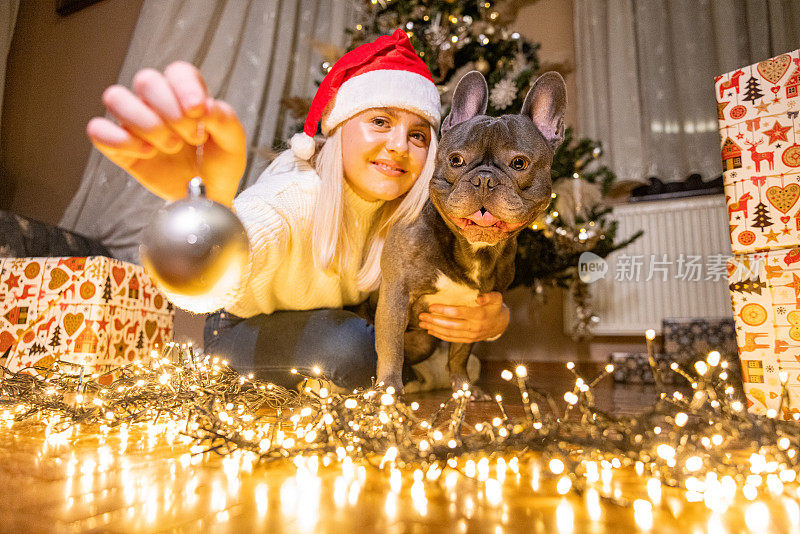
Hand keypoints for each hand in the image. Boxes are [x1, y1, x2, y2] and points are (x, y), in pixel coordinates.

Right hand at [86, 61, 245, 205]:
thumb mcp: (233, 142)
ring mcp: (134, 122)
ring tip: (170, 146)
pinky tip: (146, 153)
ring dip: (145, 122)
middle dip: (170, 110)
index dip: (185, 87)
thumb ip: (224, 120)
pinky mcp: (119, 146)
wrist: (208, 197)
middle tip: (190, 137)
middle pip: (146, 80)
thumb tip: (206, 107)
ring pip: (116, 98)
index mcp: (185, 93)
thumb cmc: (219, 164)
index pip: (177, 71)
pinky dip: (120, 140)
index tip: (198, 111)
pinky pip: (99, 130)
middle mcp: (156, 102)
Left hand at [418, 292, 509, 342]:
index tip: (431, 306)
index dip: (444, 310)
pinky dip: (440, 336)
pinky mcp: (468, 340)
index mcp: (480, 315)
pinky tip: (430, 331)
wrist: (501, 324)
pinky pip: (452, 339)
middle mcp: (475, 327)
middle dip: (434, 320)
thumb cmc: (495, 307)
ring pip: (449, 333)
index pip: (458, 313)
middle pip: (450, 325)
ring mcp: (471, 336)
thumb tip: (479, 297)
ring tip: (422, 323)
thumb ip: (489, 296)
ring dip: (434, 329)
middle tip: (421, 316)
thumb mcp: (497, 298)